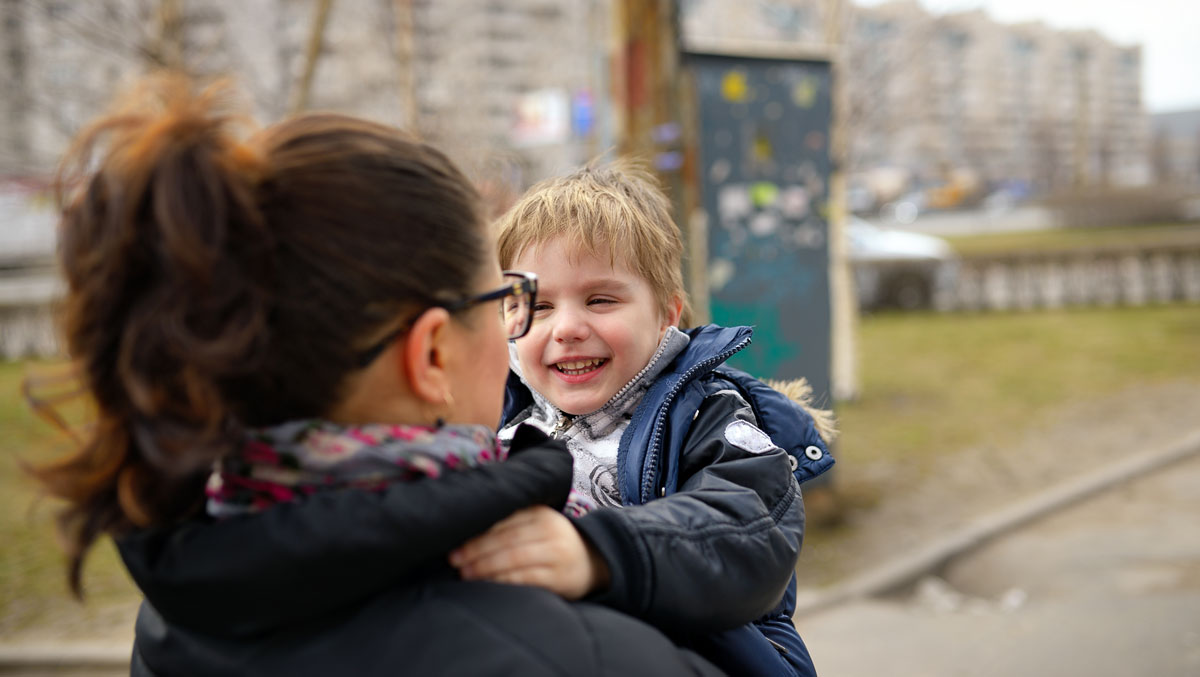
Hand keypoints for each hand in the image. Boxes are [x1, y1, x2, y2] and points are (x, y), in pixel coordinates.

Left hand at [449, 506, 609, 599]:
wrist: (592, 562)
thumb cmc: (552, 544)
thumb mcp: (536, 526)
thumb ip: (509, 526)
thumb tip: (465, 534)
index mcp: (540, 513)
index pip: (503, 520)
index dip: (477, 533)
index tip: (454, 543)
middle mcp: (550, 530)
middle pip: (506, 539)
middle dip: (476, 551)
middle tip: (454, 561)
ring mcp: (556, 554)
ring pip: (513, 559)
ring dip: (485, 568)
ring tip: (465, 574)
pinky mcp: (559, 577)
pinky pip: (525, 579)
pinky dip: (502, 582)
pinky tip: (488, 584)